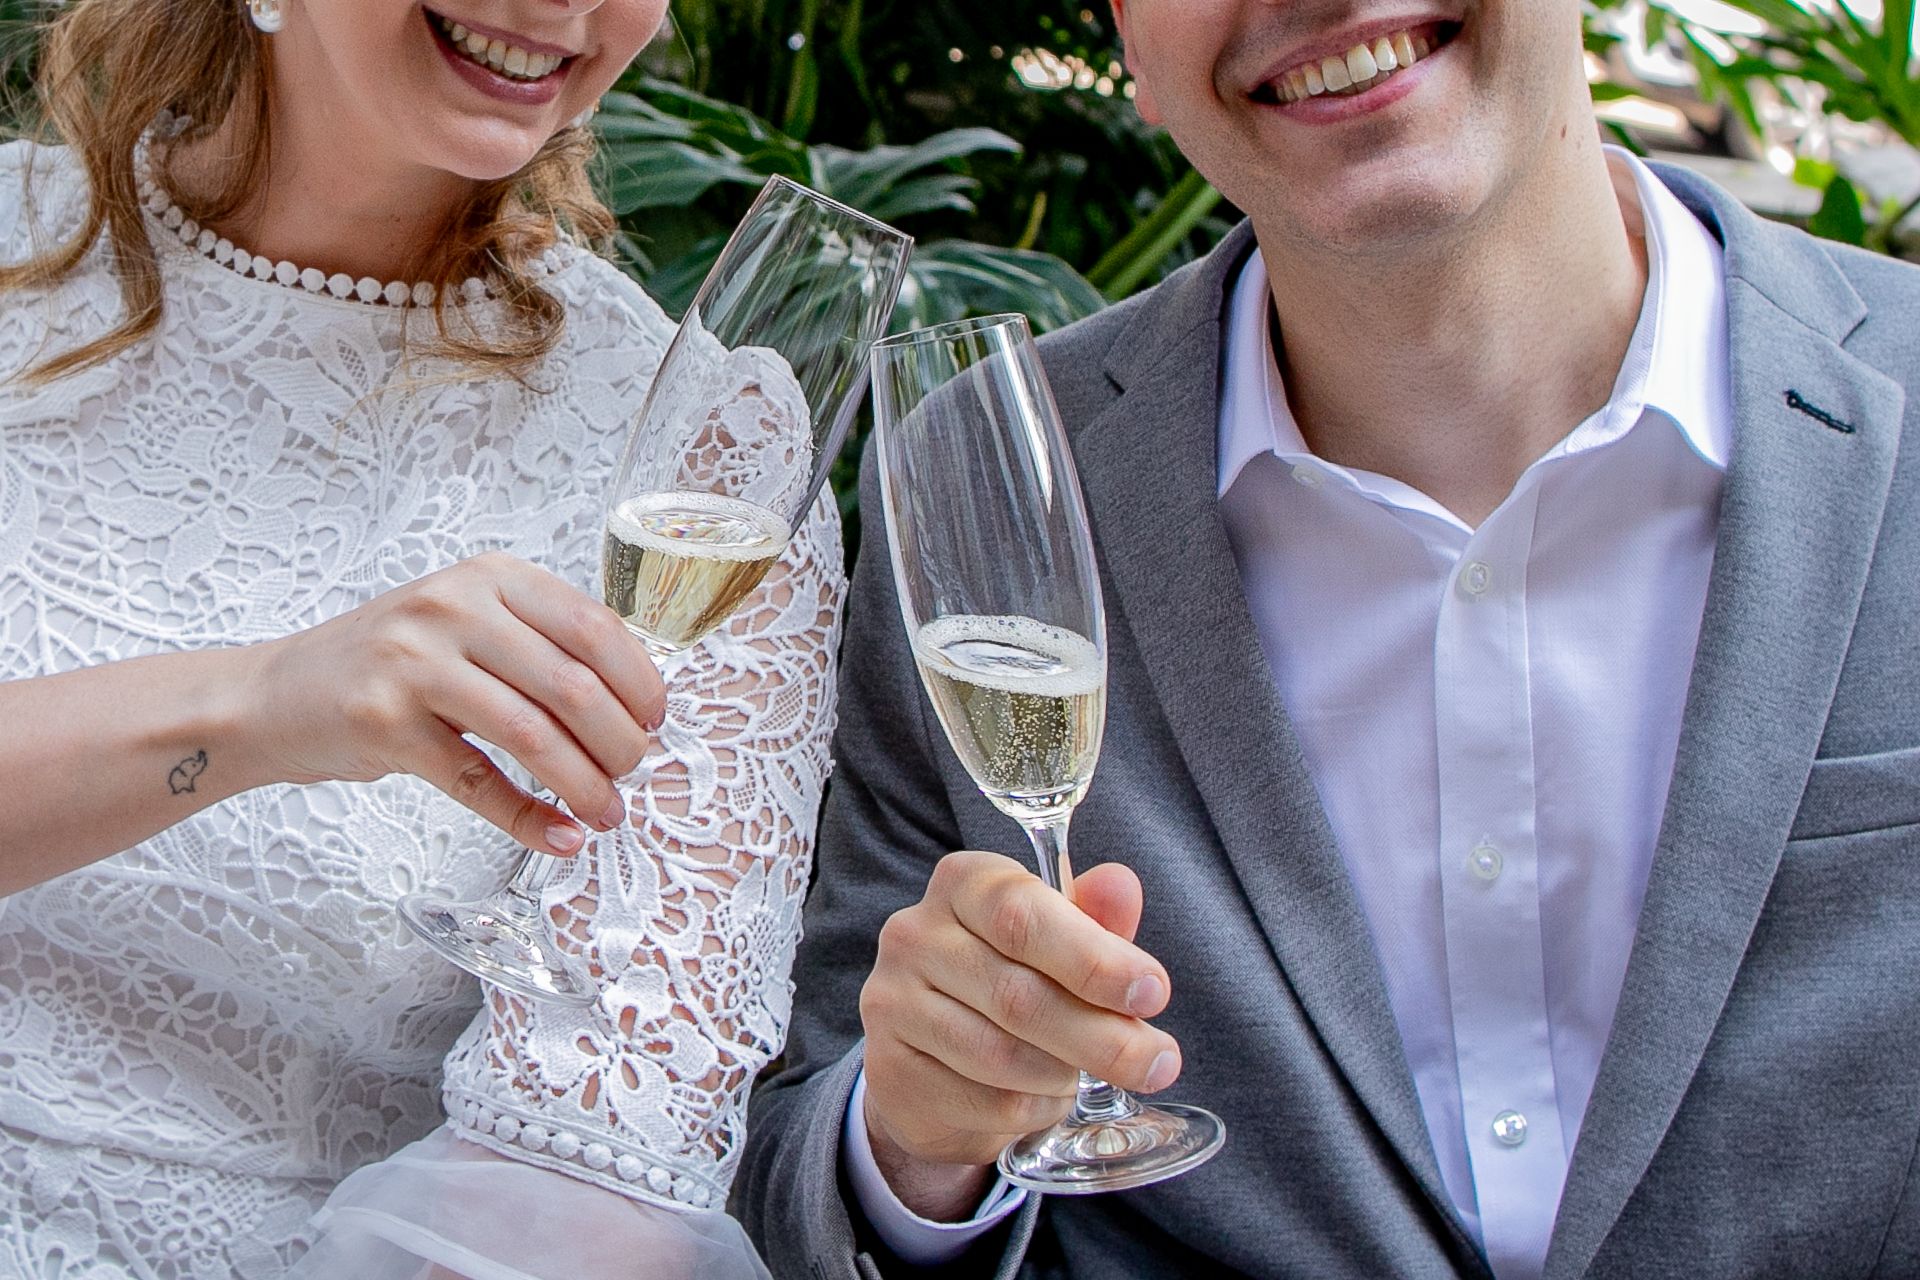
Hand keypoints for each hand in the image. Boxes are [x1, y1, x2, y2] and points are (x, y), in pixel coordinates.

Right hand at [247, 553, 664, 856]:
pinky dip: (528, 818)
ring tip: (606, 814)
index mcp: (489, 578)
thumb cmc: (389, 664)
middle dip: (620, 743)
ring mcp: (414, 665)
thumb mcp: (466, 624)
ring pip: (532, 734)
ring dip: (584, 784)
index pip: (594, 625)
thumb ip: (539, 645)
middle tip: (633, 775)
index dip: (639, 680)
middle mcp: (453, 609)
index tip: (657, 720)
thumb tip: (633, 704)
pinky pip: (477, 781)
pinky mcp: (384, 725)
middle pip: (572, 685)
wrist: (274, 694)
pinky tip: (560, 837)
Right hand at [858, 851, 1179, 1217]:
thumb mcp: (1060, 941)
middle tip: (1158, 1061)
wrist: (936, 1057)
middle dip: (1102, 1034)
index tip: (1154, 992)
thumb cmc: (1012, 978)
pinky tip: (1051, 1097)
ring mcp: (892, 1001)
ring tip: (1095, 1075)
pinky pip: (983, 1099)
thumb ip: (1094, 918)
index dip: (1093, 958)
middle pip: (1018, 992)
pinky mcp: (890, 1069)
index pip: (1023, 914)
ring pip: (1001, 1054)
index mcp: (963, 883)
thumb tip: (1123, 884)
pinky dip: (1036, 1107)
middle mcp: (914, 933)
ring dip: (1066, 1073)